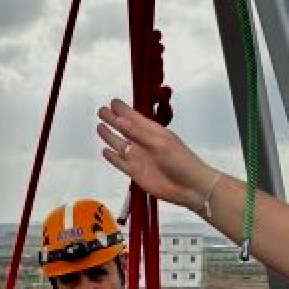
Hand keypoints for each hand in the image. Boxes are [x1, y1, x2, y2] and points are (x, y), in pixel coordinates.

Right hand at [97, 98, 221, 210]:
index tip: (113, 101)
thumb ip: (138, 132)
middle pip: (124, 129)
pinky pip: (120, 162)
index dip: (123, 109)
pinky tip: (105, 151)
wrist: (189, 187)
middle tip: (101, 111)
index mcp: (152, 131)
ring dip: (109, 136)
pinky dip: (112, 157)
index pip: (134, 117)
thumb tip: (119, 120)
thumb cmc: (180, 161)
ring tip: (100, 127)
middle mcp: (143, 143)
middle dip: (112, 119)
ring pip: (119, 144)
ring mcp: (139, 157)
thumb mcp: (159, 143)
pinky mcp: (136, 172)